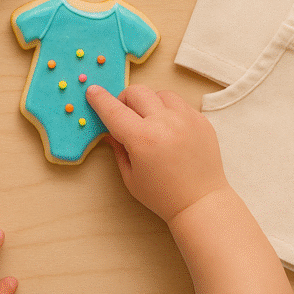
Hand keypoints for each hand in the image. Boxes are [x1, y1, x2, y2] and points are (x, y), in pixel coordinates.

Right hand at [86, 84, 228, 222]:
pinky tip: (169, 129)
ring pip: (159, 93)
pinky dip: (169, 111)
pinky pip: (179, 103)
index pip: (114, 110)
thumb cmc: (163, 196)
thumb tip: (109, 129)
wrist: (200, 202)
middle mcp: (164, 122)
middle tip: (125, 116)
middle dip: (125, 100)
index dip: (100, 99)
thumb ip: (118, 148)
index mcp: (142, 139)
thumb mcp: (130, 177)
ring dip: (149, 103)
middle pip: (136, 92)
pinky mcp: (200, 119)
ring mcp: (185, 118)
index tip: (93, 91)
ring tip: (151, 122)